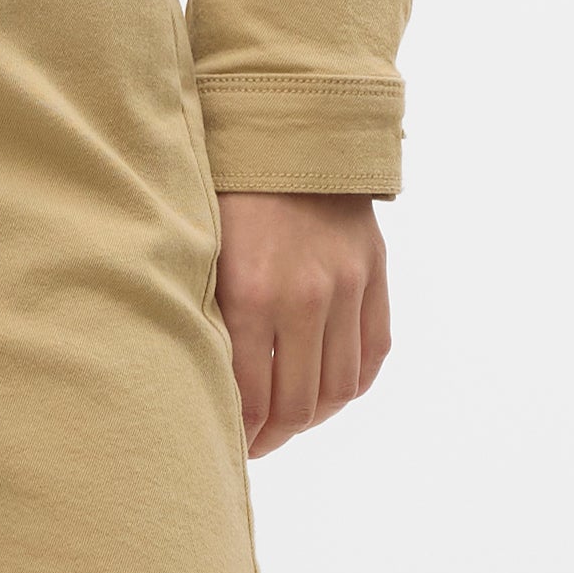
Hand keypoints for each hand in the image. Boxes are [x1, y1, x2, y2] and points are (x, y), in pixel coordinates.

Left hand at [212, 195, 388, 456]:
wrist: (288, 128)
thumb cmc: (225, 189)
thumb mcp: (199, 249)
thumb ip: (206, 314)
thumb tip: (200, 381)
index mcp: (251, 294)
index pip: (251, 397)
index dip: (241, 434)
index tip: (227, 444)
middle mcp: (304, 297)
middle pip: (298, 404)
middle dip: (274, 436)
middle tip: (256, 444)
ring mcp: (346, 287)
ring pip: (339, 387)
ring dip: (313, 417)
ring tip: (290, 422)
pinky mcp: (374, 274)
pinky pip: (373, 352)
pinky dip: (352, 383)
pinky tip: (328, 391)